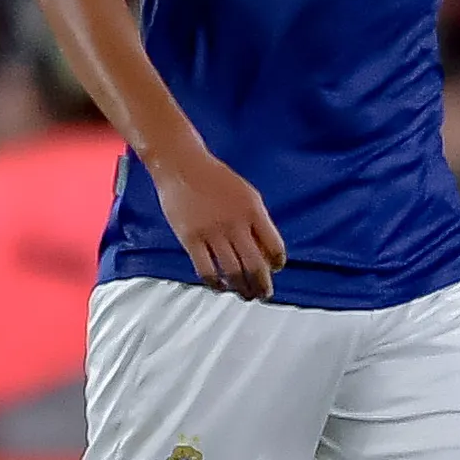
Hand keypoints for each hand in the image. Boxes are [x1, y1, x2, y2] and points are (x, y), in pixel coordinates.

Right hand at [153, 152, 284, 300]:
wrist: (182, 164)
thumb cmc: (214, 178)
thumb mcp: (246, 193)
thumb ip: (257, 220)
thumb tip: (265, 250)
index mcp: (253, 211)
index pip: (274, 247)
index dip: (277, 263)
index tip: (274, 270)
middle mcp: (235, 223)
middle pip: (256, 266)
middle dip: (262, 286)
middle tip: (263, 295)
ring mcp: (212, 232)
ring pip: (232, 272)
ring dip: (241, 289)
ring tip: (243, 294)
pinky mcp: (190, 238)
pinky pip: (206, 270)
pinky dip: (215, 283)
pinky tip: (218, 286)